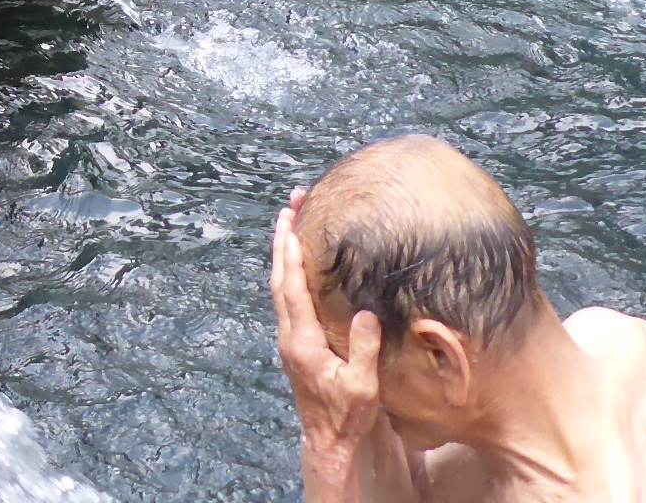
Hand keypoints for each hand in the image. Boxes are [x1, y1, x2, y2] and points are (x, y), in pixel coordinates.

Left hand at [275, 191, 384, 472]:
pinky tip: (300, 263)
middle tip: (290, 205)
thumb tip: (365, 313)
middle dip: (282, 239)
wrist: (326, 440)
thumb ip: (363, 349)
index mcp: (302, 340)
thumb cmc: (346, 415)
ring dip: (283, 253)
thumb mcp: (362, 386)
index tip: (292, 221)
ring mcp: (288, 338)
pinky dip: (289, 272)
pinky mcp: (294, 343)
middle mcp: (289, 335)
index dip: (291, 253)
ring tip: (292, 222)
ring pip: (280, 286)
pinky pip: (286, 298)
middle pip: (279, 277)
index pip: (292, 287)